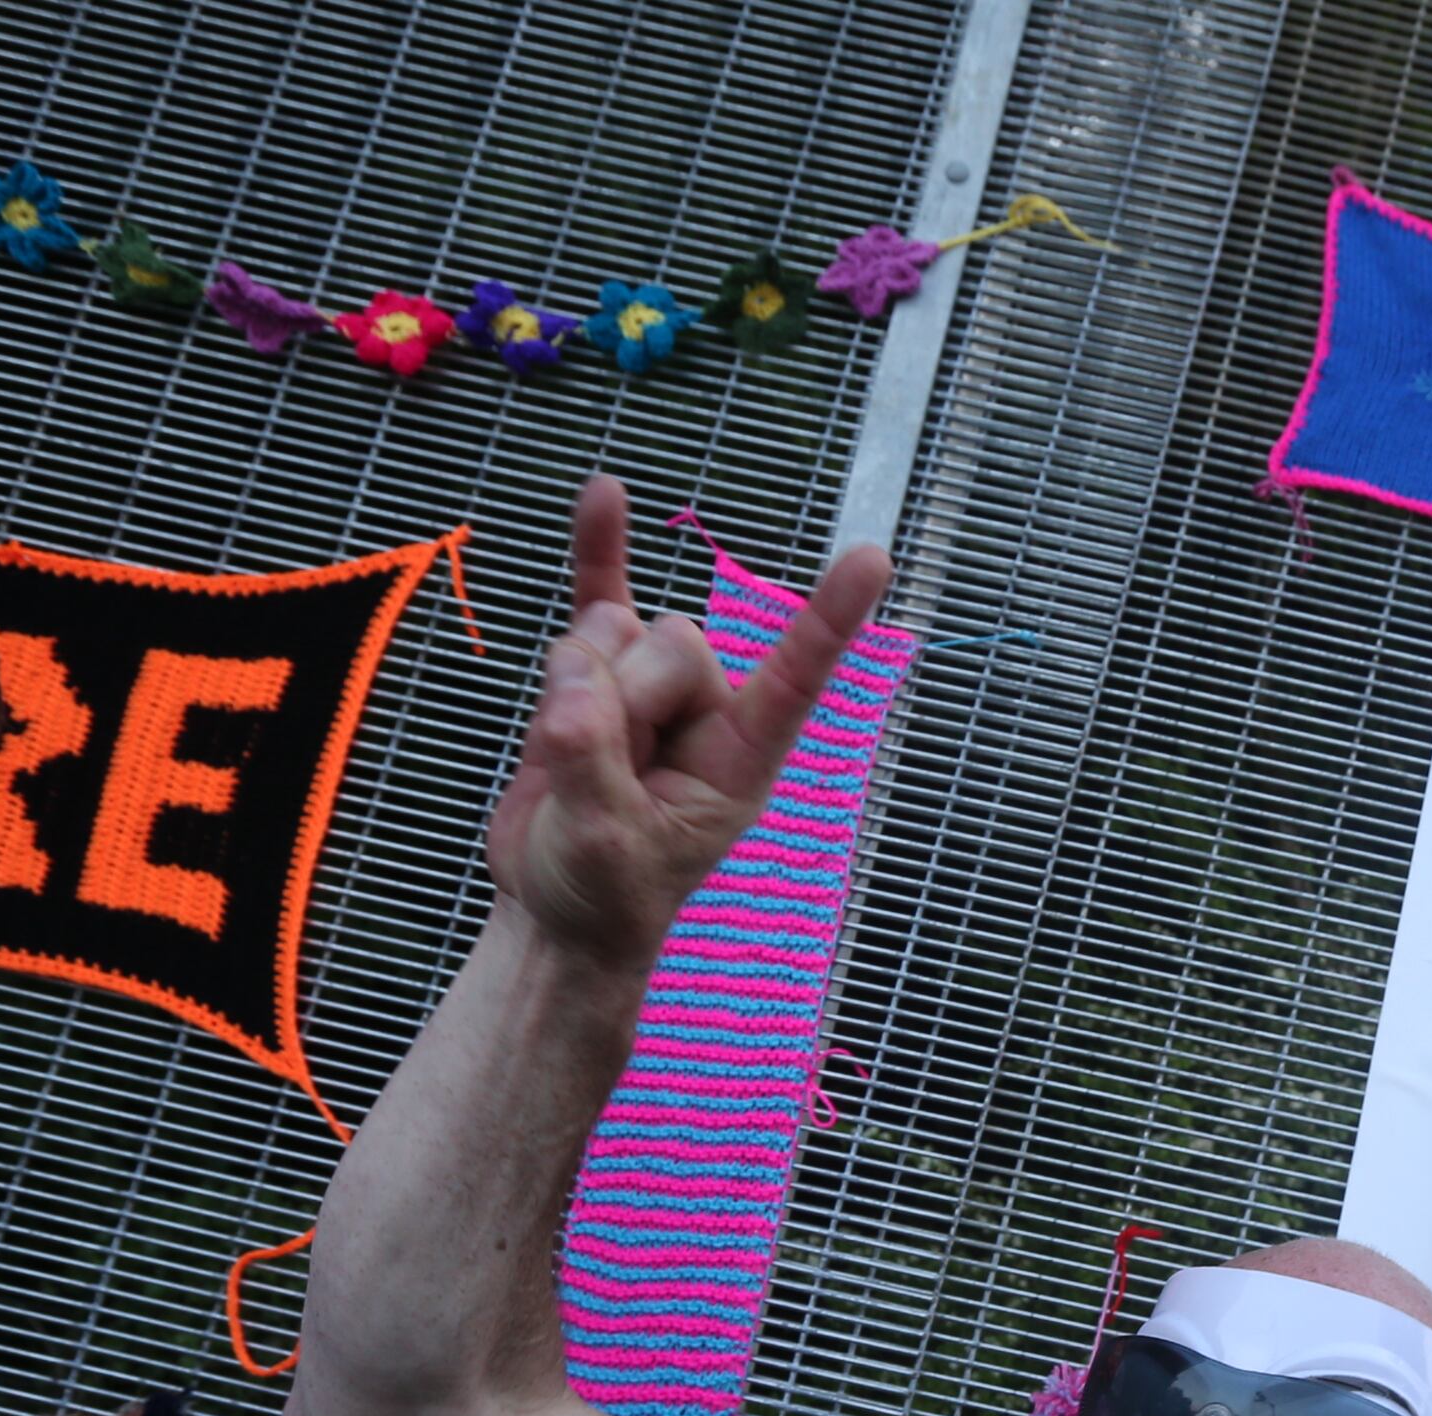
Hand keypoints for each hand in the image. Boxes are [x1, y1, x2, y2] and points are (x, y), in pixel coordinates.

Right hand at [481, 476, 891, 969]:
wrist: (556, 905)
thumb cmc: (603, 893)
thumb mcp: (603, 845)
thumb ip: (590, 765)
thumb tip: (574, 692)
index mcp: (741, 758)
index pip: (795, 678)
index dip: (829, 621)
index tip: (875, 558)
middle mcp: (708, 710)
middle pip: (671, 643)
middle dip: (621, 697)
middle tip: (601, 774)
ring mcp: (650, 684)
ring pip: (612, 629)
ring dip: (574, 684)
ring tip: (574, 759)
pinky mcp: (596, 673)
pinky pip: (599, 593)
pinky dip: (599, 548)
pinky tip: (603, 493)